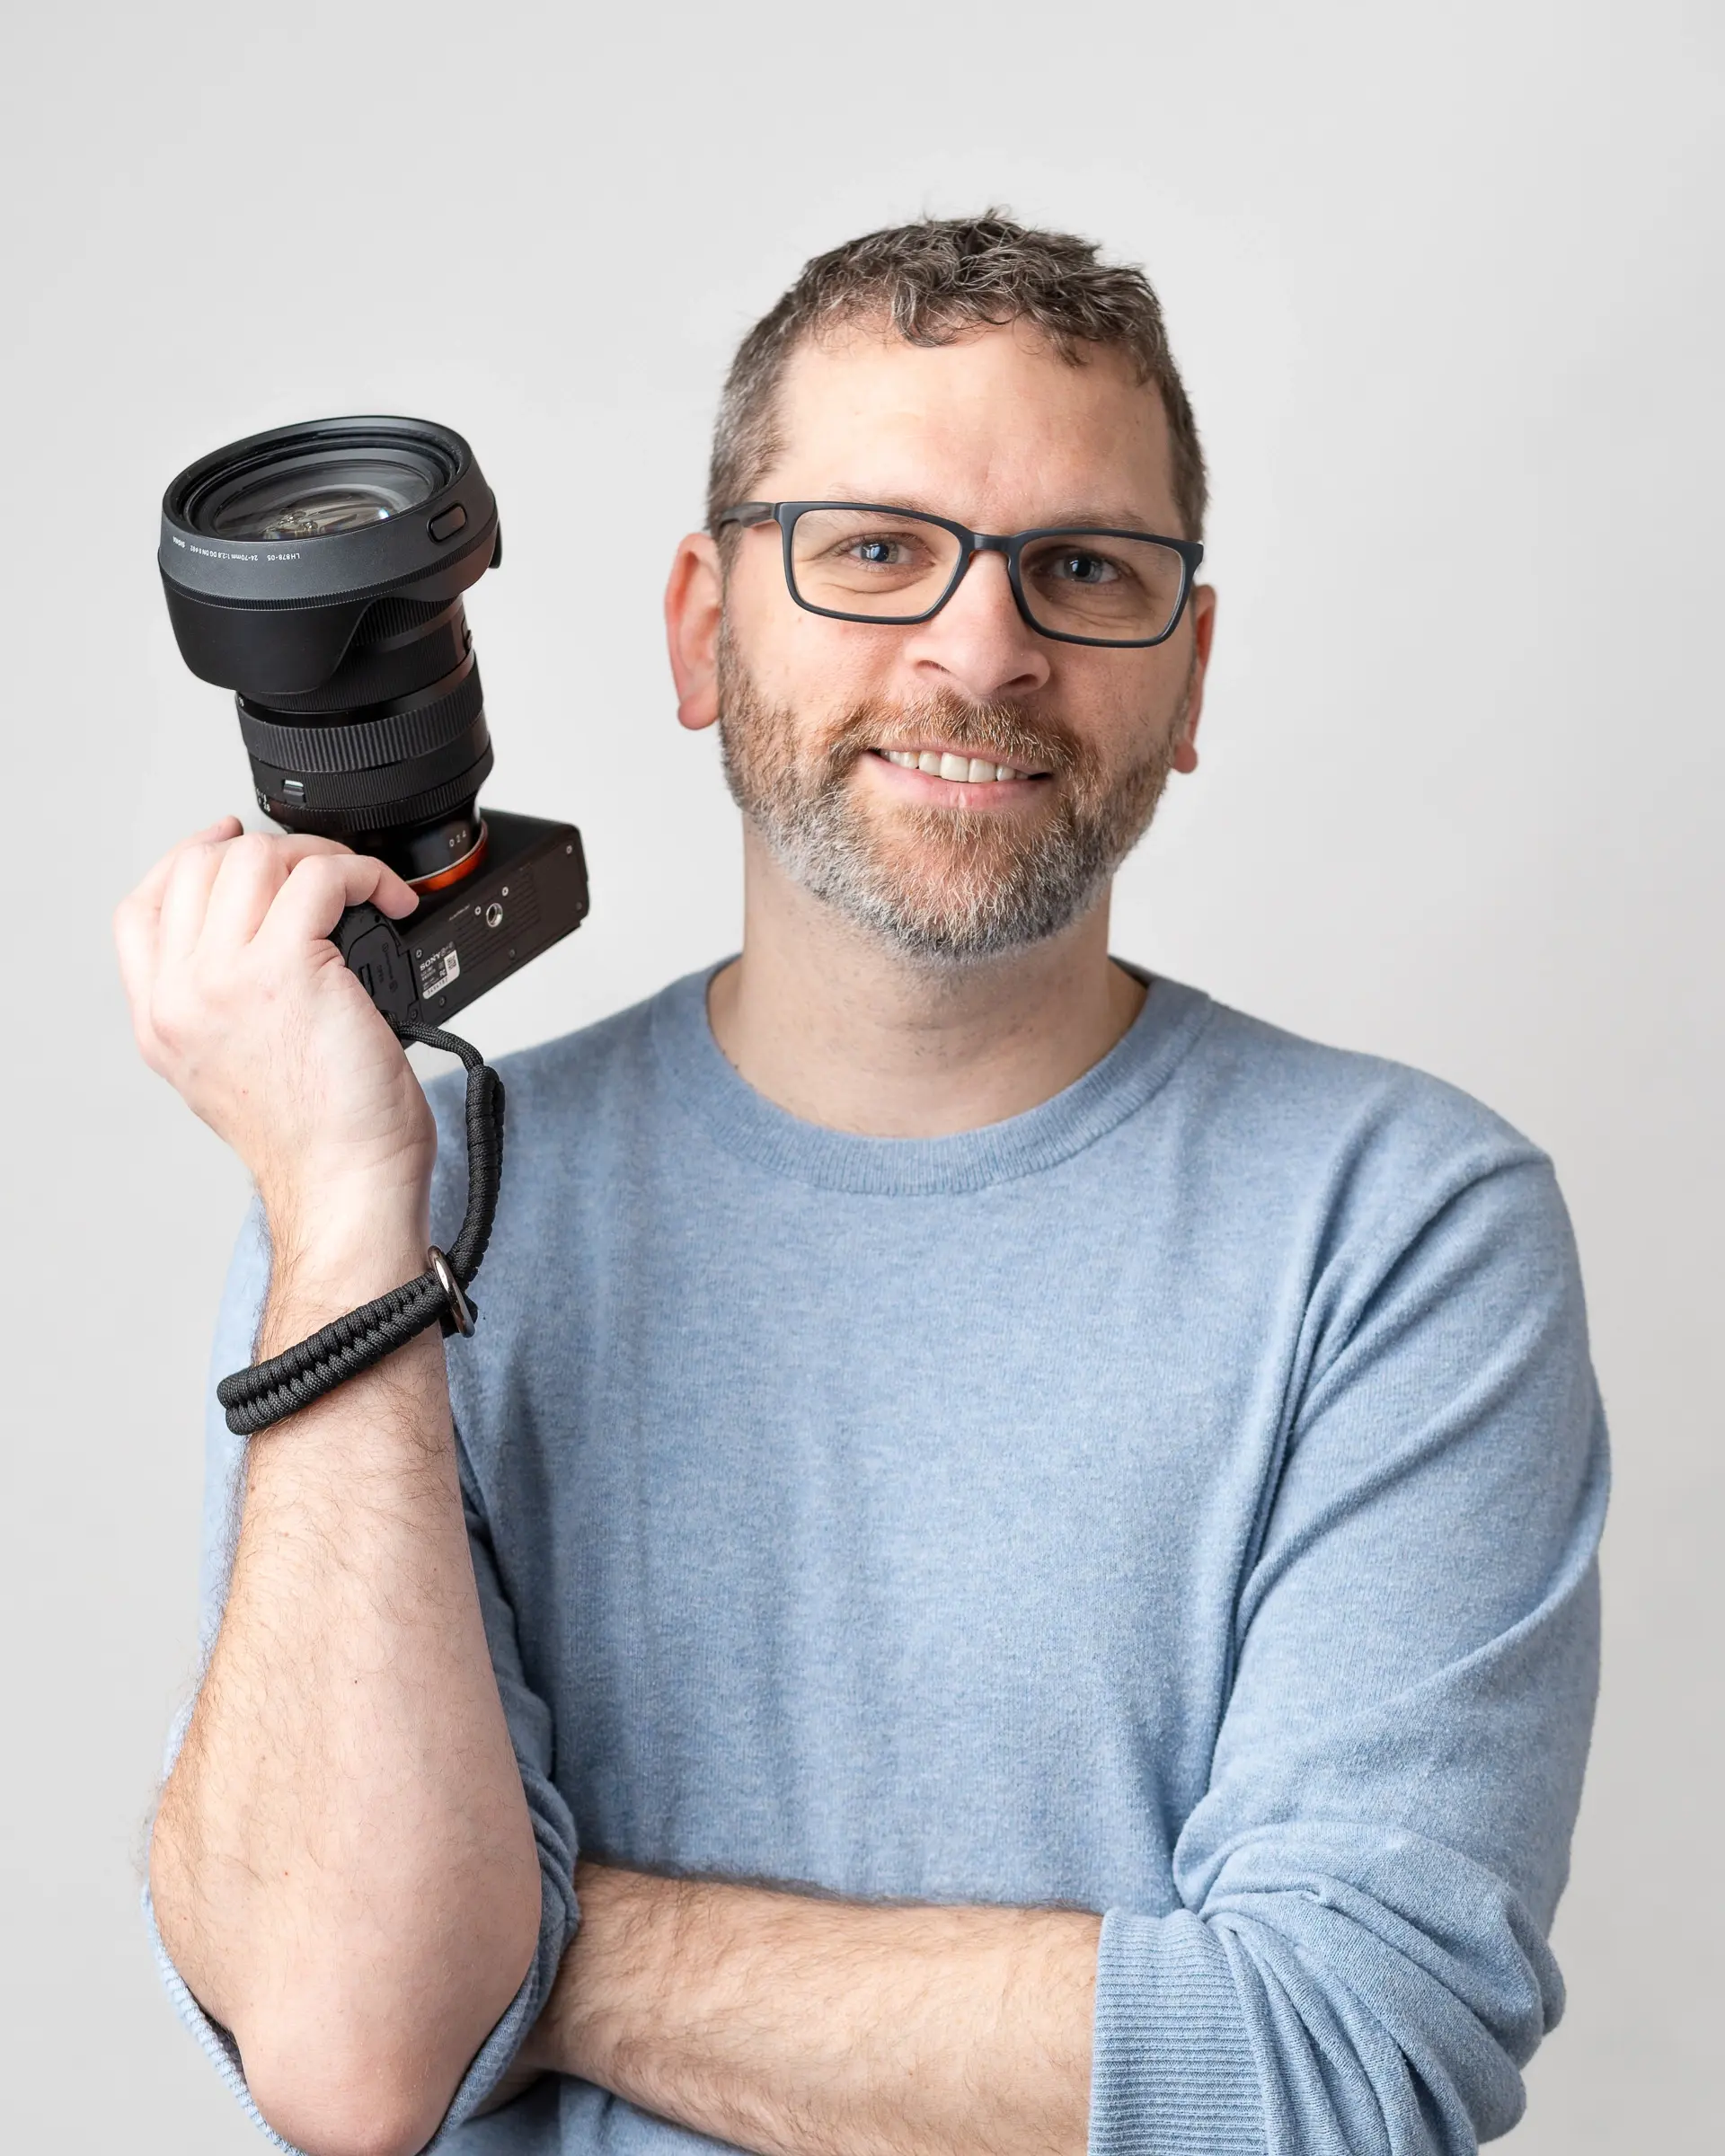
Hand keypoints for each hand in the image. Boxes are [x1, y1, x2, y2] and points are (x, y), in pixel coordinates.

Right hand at [115, 818, 433, 1256]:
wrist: (344, 1183)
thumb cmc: (319, 1141)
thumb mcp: (233, 1076)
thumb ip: (220, 1012)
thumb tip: (253, 947)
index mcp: (162, 1022)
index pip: (141, 909)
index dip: (186, 858)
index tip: (229, 841)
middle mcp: (183, 998)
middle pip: (195, 868)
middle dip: (266, 850)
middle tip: (321, 871)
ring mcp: (227, 979)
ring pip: (253, 859)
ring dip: (317, 855)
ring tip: (359, 886)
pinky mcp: (288, 967)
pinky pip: (319, 877)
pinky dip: (362, 873)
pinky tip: (388, 898)